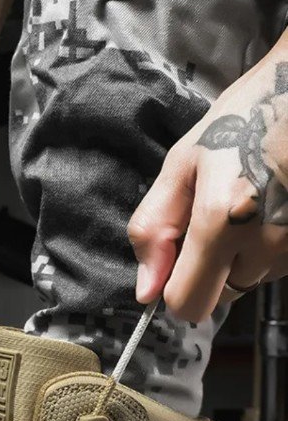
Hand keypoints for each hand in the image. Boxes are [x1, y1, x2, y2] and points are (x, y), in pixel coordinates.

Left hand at [129, 54, 287, 321]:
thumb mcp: (182, 164)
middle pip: (220, 295)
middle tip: (217, 217)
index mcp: (221, 222)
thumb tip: (146, 289)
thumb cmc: (247, 117)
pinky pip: (278, 263)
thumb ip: (155, 229)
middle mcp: (265, 242)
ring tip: (249, 203)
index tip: (176, 263)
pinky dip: (268, 244)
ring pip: (252, 279)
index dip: (174, 291)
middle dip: (210, 268)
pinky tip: (270, 205)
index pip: (188, 304)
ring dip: (243, 255)